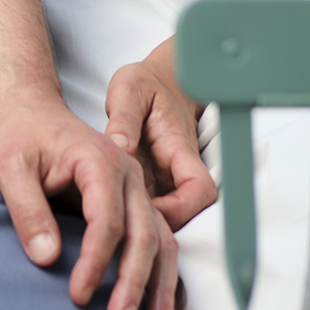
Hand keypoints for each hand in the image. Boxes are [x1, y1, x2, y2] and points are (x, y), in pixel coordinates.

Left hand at [0, 93, 178, 309]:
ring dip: (160, 285)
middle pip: (143, 233)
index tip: (76, 295)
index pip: (107, 220)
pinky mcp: (135, 202)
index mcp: (99, 159)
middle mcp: (128, 173)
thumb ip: (27, 209)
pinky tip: (165, 309)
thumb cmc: (19, 135)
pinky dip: (165, 274)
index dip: (95, 262)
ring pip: (161, 239)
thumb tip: (47, 259)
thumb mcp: (8, 165)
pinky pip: (160, 239)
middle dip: (134, 282)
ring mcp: (136, 188)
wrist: (31, 110)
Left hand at [104, 38, 216, 230]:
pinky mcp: (155, 183)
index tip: (146, 211)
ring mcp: (168, 179)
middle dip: (159, 228)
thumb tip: (120, 145)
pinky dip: (136, 218)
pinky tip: (109, 216)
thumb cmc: (146, 83)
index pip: (200, 191)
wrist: (159, 81)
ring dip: (146, 227)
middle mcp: (180, 170)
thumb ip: (125, 117)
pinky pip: (153, 209)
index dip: (180, 210)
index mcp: (180, 148)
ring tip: (111, 226)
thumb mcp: (129, 90)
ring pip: (169, 217)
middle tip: (121, 228)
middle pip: (187, 215)